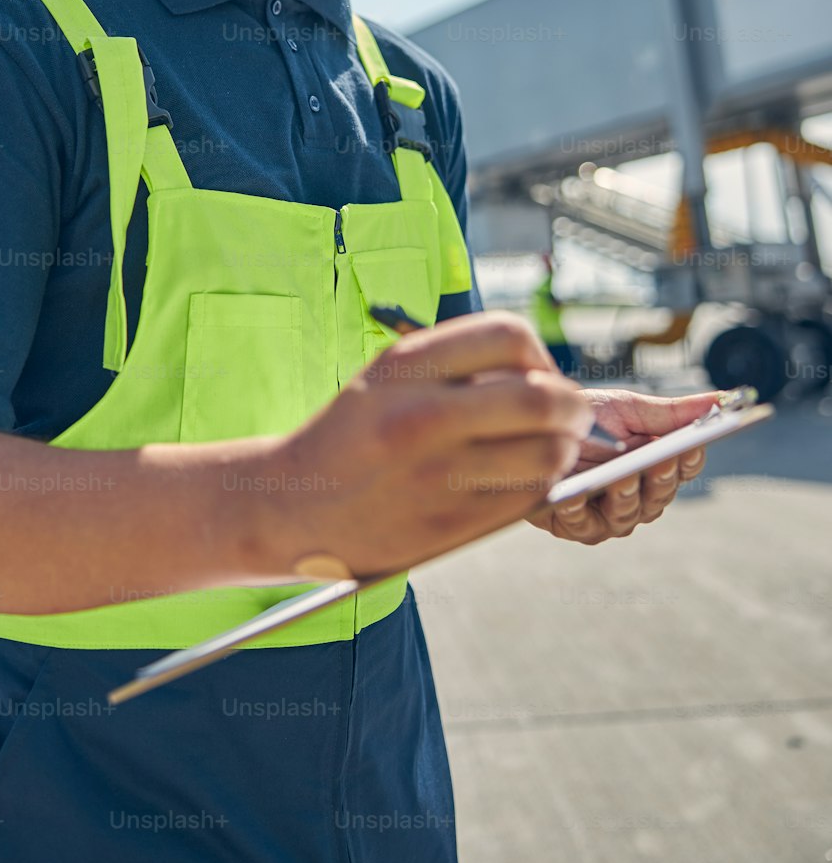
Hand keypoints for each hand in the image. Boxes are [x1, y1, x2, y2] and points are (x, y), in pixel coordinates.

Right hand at [270, 311, 592, 579]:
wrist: (290, 505)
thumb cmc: (351, 436)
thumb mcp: (386, 378)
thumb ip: (457, 366)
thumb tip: (543, 376)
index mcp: (404, 365)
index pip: (508, 336)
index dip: (540, 355)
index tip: (539, 374)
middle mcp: (421, 415)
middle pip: (542, 398)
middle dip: (572, 407)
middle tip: (571, 416)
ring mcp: (437, 475)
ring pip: (547, 454)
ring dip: (562, 451)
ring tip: (548, 450)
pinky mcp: (448, 526)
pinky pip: (527, 498)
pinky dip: (538, 487)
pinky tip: (519, 481)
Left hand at [527, 387, 716, 544]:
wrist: (534, 427)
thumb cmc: (586, 419)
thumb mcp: (630, 409)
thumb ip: (673, 411)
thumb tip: (723, 400)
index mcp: (656, 468)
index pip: (683, 469)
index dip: (689, 459)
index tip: (693, 444)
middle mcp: (638, 497)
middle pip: (659, 495)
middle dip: (660, 478)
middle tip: (660, 461)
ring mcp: (607, 515)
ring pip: (626, 515)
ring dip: (625, 496)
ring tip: (622, 476)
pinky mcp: (573, 525)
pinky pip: (580, 523)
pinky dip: (578, 509)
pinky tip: (576, 495)